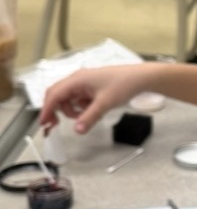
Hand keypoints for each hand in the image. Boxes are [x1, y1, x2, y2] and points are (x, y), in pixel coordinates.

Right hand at [39, 61, 196, 133]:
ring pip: (68, 99)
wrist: (141, 78)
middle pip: (58, 96)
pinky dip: (82, 107)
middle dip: (57, 110)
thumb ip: (89, 117)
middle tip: (58, 125)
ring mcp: (84, 82)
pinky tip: (94, 109)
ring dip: (73, 110)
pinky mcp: (91, 87)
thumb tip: (77, 130)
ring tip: (88, 115)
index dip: (47, 110)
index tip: (44, 124)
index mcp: (77, 79)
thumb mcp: (105, 103)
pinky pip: (79, 99)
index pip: (54, 95)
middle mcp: (77, 79)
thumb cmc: (124, 84)